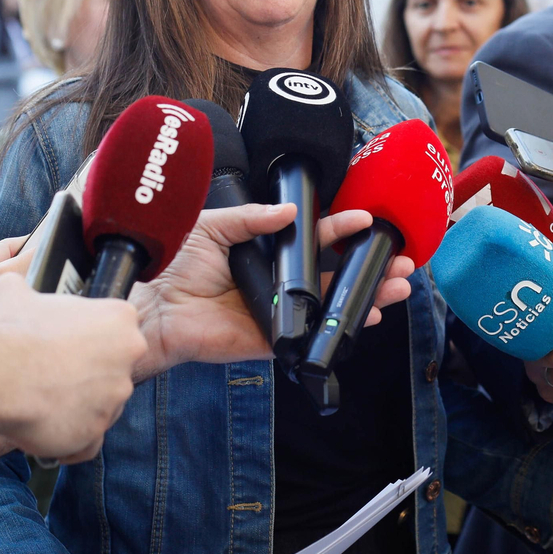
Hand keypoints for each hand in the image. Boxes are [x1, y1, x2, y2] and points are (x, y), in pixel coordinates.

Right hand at [0, 273, 145, 463]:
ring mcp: (114, 398)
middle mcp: (128, 357)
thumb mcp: (13, 290)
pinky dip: (72, 439)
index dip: (93, 333)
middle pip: (116, 366)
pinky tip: (50, 429)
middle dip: (90, 370)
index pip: (119, 325)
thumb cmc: (9, 329)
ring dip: (80, 404)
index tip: (71, 339)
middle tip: (57, 370)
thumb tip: (14, 286)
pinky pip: (88, 441)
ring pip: (103, 403)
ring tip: (45, 399)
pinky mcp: (94, 432)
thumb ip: (26, 287)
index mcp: (120, 317)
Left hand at [130, 204, 414, 375]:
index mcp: (267, 252)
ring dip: (369, 295)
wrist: (150, 306)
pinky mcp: (273, 340)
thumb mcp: (213, 224)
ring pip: (334, 305)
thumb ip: (252, 218)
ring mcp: (280, 312)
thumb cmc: (173, 264)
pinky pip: (313, 334)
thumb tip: (290, 213)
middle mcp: (279, 282)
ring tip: (398, 285)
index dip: (343, 229)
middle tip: (401, 259)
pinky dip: (342, 327)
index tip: (367, 219)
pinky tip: (369, 316)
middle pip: (337, 274)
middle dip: (372, 267)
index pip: (316, 240)